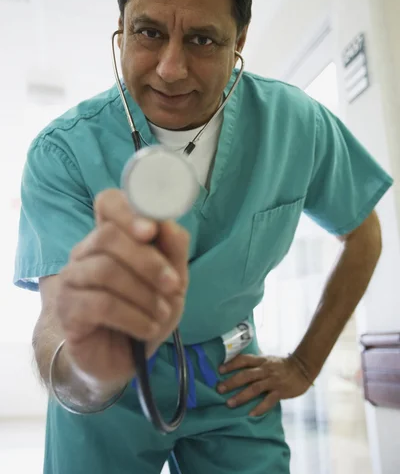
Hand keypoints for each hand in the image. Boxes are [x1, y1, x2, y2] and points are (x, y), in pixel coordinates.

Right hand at [56, 188, 189, 388]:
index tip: (151, 231)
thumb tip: (167, 223)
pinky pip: (100, 304)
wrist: (124, 359)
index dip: (127, 211)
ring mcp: (72, 279)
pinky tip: (147, 329)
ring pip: (105, 270)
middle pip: (107, 236)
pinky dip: (133, 317)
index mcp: (111, 236)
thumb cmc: (147, 311)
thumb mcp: (173, 281)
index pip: (108, 203)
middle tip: (174, 286)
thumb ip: (173, 250)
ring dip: (144, 294)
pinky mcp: (67, 309)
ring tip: (161, 315)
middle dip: (148, 261)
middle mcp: (86, 251)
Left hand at [217, 354, 312, 416]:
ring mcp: (273, 381)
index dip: (231, 364)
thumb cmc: (283, 365)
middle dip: (231, 382)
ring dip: (241, 396)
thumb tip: (239, 367)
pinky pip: (269, 401)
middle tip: (219, 389)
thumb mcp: (268, 359)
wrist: (303, 368)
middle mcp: (265, 369)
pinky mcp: (280, 391)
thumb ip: (256, 363)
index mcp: (261, 361)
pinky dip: (260, 408)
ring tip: (229, 404)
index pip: (244, 360)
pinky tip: (251, 415)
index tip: (219, 370)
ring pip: (254, 388)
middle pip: (246, 375)